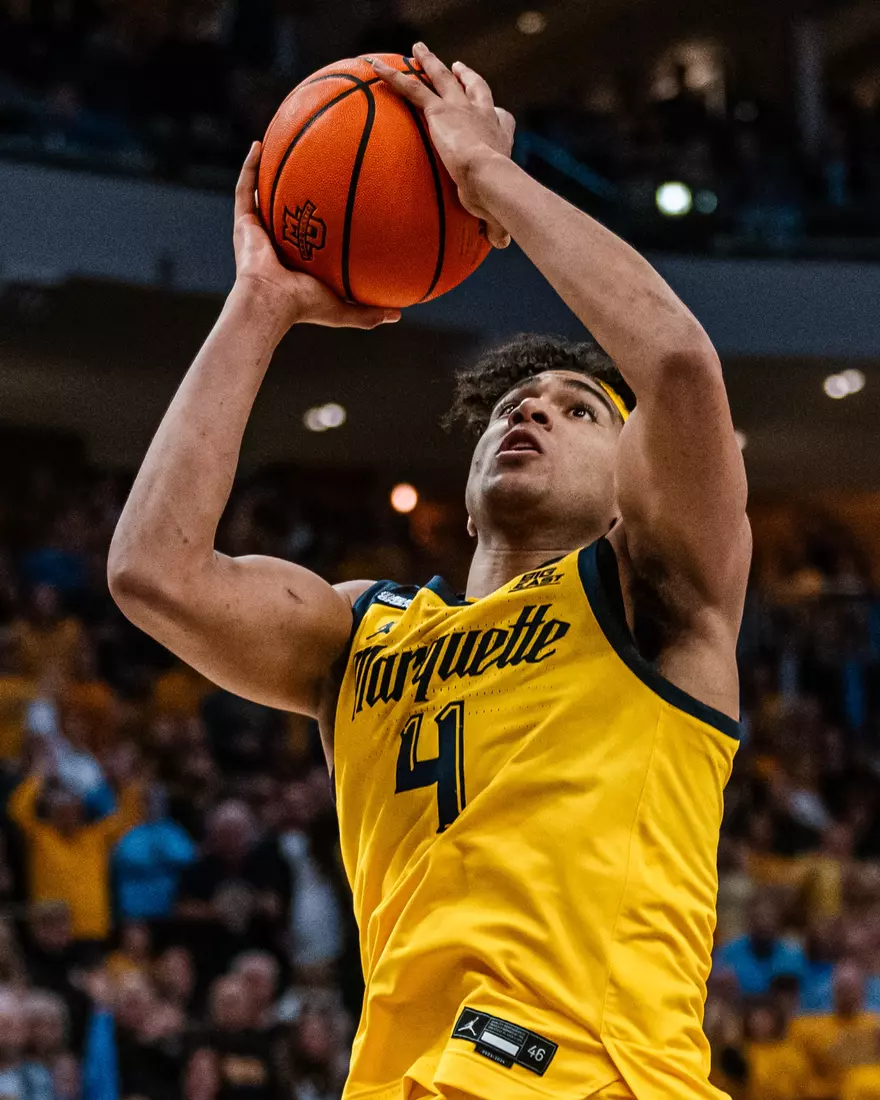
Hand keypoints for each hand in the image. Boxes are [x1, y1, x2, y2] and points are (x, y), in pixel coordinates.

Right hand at [233, 143, 400, 328]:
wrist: (271, 302)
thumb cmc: (305, 307)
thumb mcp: (344, 308)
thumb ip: (369, 312)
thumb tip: (399, 315)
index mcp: (295, 260)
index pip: (307, 234)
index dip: (317, 218)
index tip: (334, 199)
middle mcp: (275, 243)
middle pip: (285, 209)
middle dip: (294, 188)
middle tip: (310, 164)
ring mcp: (257, 233)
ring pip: (261, 194)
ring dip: (267, 171)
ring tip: (278, 144)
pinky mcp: (243, 225)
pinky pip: (245, 189)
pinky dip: (250, 167)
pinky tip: (258, 144)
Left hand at [369, 44, 514, 248]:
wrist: (488, 178)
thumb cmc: (497, 198)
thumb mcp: (497, 212)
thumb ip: (495, 225)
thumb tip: (501, 244)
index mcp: (499, 138)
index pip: (501, 120)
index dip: (498, 115)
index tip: (496, 112)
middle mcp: (482, 115)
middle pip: (473, 87)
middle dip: (464, 75)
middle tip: (456, 66)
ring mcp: (460, 108)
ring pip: (441, 77)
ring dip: (429, 61)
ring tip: (417, 49)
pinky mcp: (439, 110)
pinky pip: (411, 88)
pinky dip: (392, 77)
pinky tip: (374, 68)